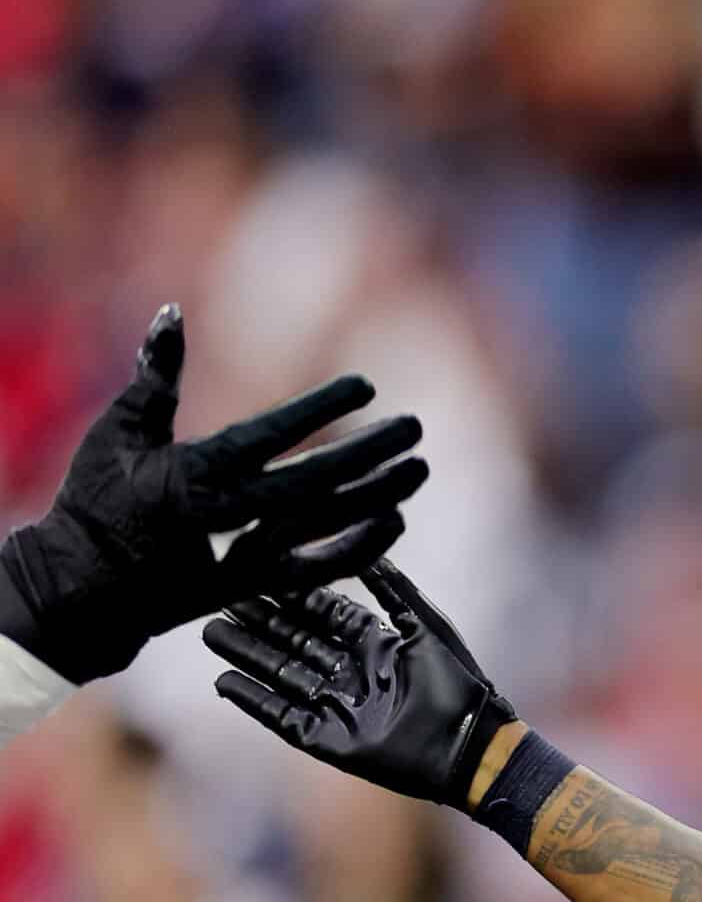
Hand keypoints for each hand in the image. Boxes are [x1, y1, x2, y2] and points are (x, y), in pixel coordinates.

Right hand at [0, 306, 427, 682]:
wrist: (82, 589)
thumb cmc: (97, 502)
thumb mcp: (116, 433)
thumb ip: (153, 375)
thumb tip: (172, 313)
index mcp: (194, 473)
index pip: (270, 435)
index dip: (319, 410)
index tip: (366, 386)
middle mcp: (226, 516)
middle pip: (315, 482)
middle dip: (369, 452)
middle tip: (414, 426)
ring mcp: (244, 556)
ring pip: (327, 525)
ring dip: (378, 496)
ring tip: (419, 468)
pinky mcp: (255, 587)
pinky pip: (319, 571)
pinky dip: (360, 549)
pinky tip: (394, 521)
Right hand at [203, 561, 513, 806]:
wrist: (471, 743)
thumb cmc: (459, 683)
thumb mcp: (426, 628)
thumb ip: (394, 590)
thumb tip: (368, 549)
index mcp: (376, 645)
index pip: (324, 615)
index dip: (293, 596)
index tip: (259, 573)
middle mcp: (352, 673)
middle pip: (295, 641)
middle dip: (260, 622)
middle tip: (219, 599)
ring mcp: (338, 706)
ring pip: (282, 675)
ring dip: (248, 655)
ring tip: (211, 632)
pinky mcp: (329, 740)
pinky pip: (283, 717)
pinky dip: (254, 701)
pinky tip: (225, 682)